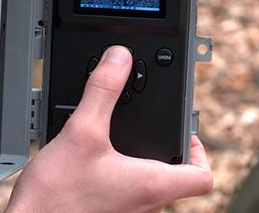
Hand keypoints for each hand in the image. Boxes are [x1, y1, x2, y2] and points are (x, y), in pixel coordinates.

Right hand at [5, 45, 212, 212]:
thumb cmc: (55, 199)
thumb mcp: (81, 131)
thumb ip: (103, 91)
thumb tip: (119, 59)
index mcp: (151, 185)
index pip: (203, 178)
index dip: (201, 151)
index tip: (186, 132)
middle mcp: (146, 207)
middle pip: (174, 179)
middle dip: (163, 149)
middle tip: (149, 128)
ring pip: (147, 188)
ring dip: (138, 164)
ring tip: (118, 141)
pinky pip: (124, 196)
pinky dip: (117, 177)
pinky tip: (92, 164)